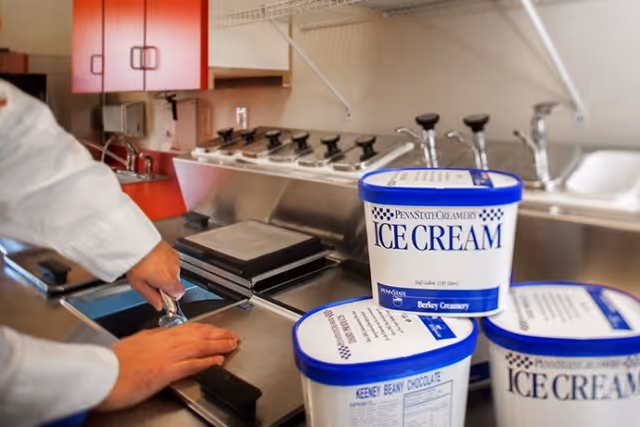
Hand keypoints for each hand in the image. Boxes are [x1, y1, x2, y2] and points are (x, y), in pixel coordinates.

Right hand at [97, 323, 238, 411]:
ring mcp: (167, 356)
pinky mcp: (166, 371)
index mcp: (156, 335)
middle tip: (232, 335)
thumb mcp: (133, 344)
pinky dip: (207, 361)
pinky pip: (192, 364)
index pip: (187, 328)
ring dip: (218, 345)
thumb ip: (149, 340)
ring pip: (199, 346)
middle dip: (218, 334)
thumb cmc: (112, 363)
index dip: (205, 329)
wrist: (102, 375)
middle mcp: (165, 342)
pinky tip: (218, 360)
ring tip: (232, 344)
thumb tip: (159, 337)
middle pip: (198, 334)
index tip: (216, 329)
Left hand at [127, 241, 183, 310]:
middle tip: (152, 281)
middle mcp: (175, 270)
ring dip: (165, 273)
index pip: (179, 294)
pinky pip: (171, 262)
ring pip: (173, 272)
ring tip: (151, 269)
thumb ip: (151, 297)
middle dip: (166, 284)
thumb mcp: (139, 285)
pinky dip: (165, 263)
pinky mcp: (172, 251)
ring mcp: (175, 260)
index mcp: (168, 281)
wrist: (136, 242)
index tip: (161, 295)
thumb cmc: (136, 262)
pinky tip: (154, 261)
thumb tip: (158, 305)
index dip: (170, 296)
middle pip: (175, 283)